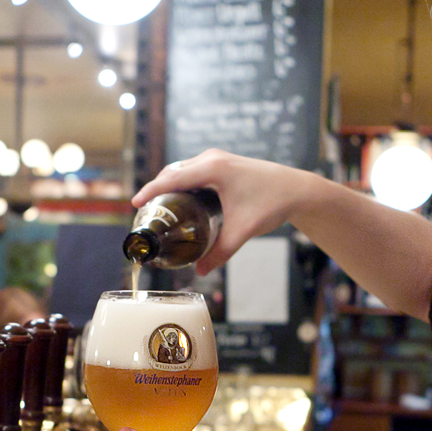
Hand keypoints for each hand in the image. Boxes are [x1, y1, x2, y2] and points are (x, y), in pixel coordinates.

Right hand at [132, 150, 317, 275]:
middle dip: (156, 190)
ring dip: (168, 185)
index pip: (172, 179)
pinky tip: (179, 200)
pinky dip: (181, 182)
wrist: (297, 189)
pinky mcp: (223, 162)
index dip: (150, 192)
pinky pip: (193, 170)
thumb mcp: (242, 231)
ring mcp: (217, 158)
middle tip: (145, 213)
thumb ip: (220, 253)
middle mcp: (212, 158)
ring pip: (182, 169)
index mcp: (213, 169)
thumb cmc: (271, 204)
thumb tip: (201, 272)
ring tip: (158, 208)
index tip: (134, 205)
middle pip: (173, 172)